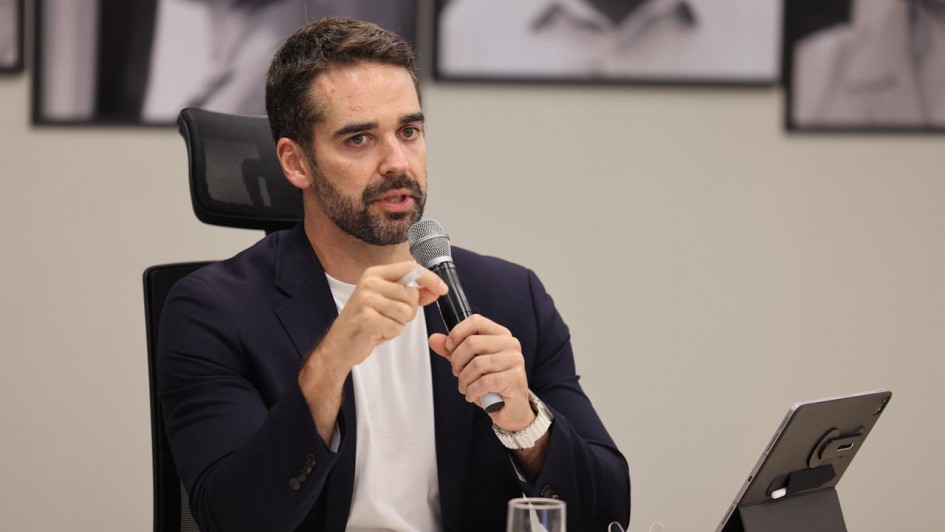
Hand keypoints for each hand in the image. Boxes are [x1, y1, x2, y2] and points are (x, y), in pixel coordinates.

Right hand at [299, 261, 445, 443]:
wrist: (339, 345)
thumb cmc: (365, 322)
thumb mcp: (387, 301)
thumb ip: (411, 293)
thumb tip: (436, 288)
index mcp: (375, 274)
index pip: (410, 268)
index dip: (430, 278)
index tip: (443, 289)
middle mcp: (370, 283)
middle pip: (412, 295)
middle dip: (409, 311)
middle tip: (389, 317)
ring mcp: (367, 300)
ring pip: (407, 312)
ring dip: (399, 323)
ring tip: (382, 324)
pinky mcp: (367, 319)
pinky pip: (397, 327)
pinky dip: (391, 333)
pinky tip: (377, 332)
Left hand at [428, 314, 533, 430]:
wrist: (511, 409)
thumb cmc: (492, 384)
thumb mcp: (469, 364)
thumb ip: (453, 351)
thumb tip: (434, 339)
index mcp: (500, 335)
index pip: (475, 321)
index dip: (457, 333)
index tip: (449, 348)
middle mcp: (510, 344)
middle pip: (472, 343)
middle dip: (457, 361)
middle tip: (457, 373)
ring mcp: (515, 361)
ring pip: (476, 364)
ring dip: (464, 379)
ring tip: (465, 387)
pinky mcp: (514, 379)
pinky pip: (484, 382)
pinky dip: (472, 391)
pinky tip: (473, 395)